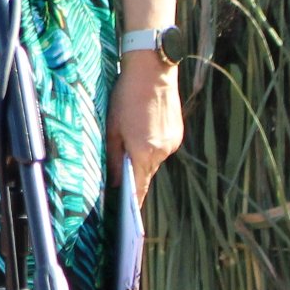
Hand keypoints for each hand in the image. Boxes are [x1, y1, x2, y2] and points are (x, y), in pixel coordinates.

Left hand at [108, 56, 182, 201]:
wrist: (153, 72)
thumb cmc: (126, 97)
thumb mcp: (112, 127)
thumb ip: (113, 156)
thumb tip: (115, 181)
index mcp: (144, 152)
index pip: (139, 186)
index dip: (134, 201)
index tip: (129, 217)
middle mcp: (162, 151)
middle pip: (147, 173)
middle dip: (135, 179)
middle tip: (123, 188)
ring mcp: (172, 142)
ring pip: (154, 160)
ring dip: (142, 160)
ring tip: (128, 155)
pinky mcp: (177, 133)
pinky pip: (161, 148)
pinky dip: (151, 147)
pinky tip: (141, 136)